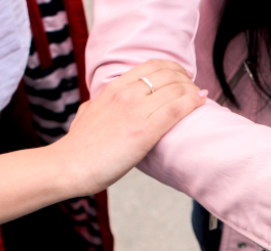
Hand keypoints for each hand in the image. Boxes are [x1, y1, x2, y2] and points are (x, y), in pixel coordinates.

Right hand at [55, 59, 205, 195]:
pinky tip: (201, 102)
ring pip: (175, 89)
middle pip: (167, 74)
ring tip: (200, 96)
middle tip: (194, 87)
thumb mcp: (85, 114)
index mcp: (113, 88)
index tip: (181, 76)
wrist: (69, 166)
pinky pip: (176, 109)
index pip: (150, 66)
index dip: (172, 68)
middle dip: (186, 78)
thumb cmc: (77, 147)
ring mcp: (135, 111)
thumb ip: (95, 105)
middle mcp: (126, 94)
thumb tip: (94, 105)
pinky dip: (193, 102)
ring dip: (192, 90)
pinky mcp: (144, 132)